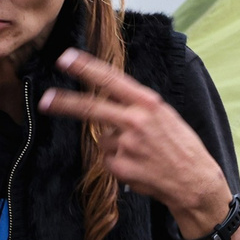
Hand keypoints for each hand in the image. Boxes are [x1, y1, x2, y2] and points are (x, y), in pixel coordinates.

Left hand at [39, 50, 234, 236]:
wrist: (195, 180)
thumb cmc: (181, 146)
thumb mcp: (164, 115)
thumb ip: (136, 107)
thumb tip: (105, 103)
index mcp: (148, 103)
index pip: (112, 80)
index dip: (86, 68)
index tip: (65, 58)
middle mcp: (136, 121)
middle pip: (91, 109)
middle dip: (64, 103)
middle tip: (44, 100)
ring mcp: (126, 145)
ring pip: (105, 140)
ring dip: (116, 146)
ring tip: (143, 153)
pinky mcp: (120, 167)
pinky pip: (108, 160)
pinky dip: (119, 163)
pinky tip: (140, 166)